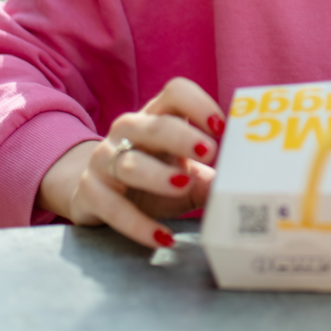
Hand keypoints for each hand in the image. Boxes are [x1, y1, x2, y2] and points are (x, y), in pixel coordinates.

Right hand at [37, 77, 225, 248]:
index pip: (176, 92)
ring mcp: (104, 158)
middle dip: (182, 137)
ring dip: (158, 175)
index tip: (221, 126)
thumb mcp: (185, 173)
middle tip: (210, 152)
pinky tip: (163, 237)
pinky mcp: (89, 191)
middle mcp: (128, 129)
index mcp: (157, 115)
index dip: (199, 104)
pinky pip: (112, 207)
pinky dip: (138, 224)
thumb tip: (241, 190)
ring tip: (184, 186)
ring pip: (130, 163)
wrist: (101, 194)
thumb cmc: (156, 176)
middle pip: (154, 125)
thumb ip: (210, 179)